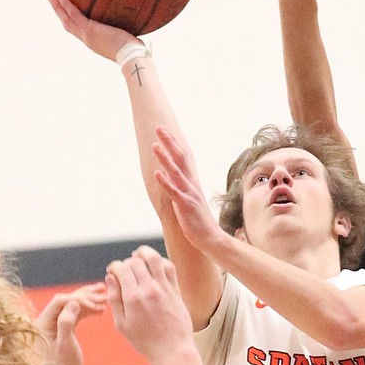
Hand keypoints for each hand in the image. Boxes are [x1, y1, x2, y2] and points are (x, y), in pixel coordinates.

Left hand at [35, 286, 106, 364]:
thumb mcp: (65, 346)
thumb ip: (66, 323)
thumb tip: (74, 302)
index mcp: (42, 324)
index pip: (61, 301)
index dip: (79, 299)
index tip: (97, 303)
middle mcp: (45, 322)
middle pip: (66, 301)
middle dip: (85, 296)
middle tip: (103, 293)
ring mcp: (54, 327)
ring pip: (71, 307)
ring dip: (88, 301)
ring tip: (104, 297)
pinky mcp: (62, 332)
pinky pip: (75, 316)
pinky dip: (87, 311)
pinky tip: (100, 310)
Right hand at [49, 0, 139, 62]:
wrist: (132, 56)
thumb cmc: (134, 49)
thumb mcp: (125, 38)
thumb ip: (124, 28)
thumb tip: (132, 17)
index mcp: (94, 41)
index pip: (78, 30)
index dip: (70, 20)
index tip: (65, 12)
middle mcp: (87, 39)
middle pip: (67, 24)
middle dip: (58, 12)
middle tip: (51, 0)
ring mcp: (86, 35)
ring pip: (66, 18)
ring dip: (57, 6)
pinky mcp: (89, 29)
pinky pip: (74, 13)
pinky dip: (65, 3)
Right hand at [106, 245, 195, 364]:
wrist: (173, 350)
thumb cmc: (145, 341)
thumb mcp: (122, 325)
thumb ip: (114, 299)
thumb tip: (110, 278)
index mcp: (133, 298)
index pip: (121, 268)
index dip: (114, 266)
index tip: (112, 271)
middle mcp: (149, 290)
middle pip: (135, 262)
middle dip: (127, 261)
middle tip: (125, 269)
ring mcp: (164, 289)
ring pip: (154, 258)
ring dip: (144, 253)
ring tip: (138, 256)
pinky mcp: (176, 291)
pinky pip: (169, 267)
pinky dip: (160, 261)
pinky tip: (155, 266)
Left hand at [152, 126, 227, 258]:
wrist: (210, 238)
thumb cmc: (196, 219)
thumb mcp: (188, 198)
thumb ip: (180, 185)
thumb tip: (169, 175)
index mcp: (191, 181)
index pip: (182, 156)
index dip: (173, 142)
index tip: (163, 129)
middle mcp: (191, 183)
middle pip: (180, 158)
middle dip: (169, 142)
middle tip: (158, 127)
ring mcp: (189, 194)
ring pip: (176, 172)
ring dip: (165, 158)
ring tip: (154, 146)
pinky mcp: (186, 206)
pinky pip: (174, 193)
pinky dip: (165, 183)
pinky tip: (157, 174)